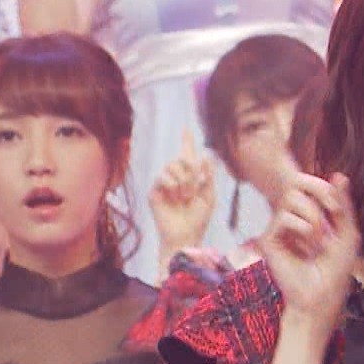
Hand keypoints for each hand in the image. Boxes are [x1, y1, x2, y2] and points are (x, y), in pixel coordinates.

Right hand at [150, 129, 216, 252]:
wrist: (185, 235)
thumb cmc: (198, 219)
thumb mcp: (209, 196)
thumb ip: (208, 176)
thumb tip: (207, 155)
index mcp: (190, 177)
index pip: (188, 155)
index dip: (186, 141)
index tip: (185, 128)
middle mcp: (176, 178)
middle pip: (181, 158)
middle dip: (191, 173)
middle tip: (193, 191)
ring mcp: (164, 184)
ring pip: (171, 165)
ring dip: (183, 181)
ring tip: (184, 197)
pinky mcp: (154, 190)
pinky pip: (162, 176)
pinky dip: (172, 185)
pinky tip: (174, 198)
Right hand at [261, 173, 359, 344]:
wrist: (321, 298)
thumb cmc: (335, 270)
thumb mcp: (347, 234)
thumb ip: (343, 205)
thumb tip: (340, 174)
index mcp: (309, 215)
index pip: (308, 184)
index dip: (322, 186)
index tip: (337, 208)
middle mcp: (292, 218)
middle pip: (297, 183)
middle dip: (320, 194)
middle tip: (334, 214)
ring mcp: (279, 228)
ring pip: (291, 199)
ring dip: (314, 217)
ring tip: (320, 240)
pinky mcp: (269, 240)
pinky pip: (284, 217)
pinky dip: (302, 229)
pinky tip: (308, 247)